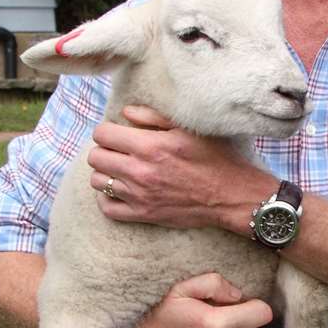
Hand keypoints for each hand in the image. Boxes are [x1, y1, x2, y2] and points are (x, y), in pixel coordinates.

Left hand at [87, 106, 272, 231]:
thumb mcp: (188, 129)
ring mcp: (139, 195)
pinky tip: (120, 190)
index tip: (118, 133)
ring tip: (121, 169)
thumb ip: (153, 117)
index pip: (102, 134)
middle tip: (119, 151)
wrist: (232, 195)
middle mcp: (139, 171)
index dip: (107, 131)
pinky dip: (107, 199)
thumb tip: (125, 113)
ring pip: (97, 182)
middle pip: (95, 157)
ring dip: (106, 173)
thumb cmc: (216, 157)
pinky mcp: (144, 214)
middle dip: (104, 150)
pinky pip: (107, 208)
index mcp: (149, 146)